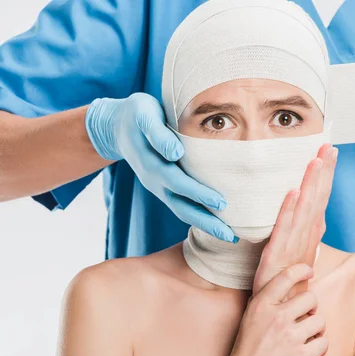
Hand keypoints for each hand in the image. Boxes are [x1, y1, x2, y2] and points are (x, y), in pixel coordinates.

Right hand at [85, 93, 235, 240]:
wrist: (118, 125)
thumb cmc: (137, 115)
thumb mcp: (144, 115)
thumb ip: (158, 134)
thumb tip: (175, 153)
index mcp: (151, 164)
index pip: (178, 183)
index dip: (199, 194)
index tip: (221, 203)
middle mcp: (155, 181)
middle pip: (182, 207)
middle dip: (206, 222)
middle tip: (231, 235)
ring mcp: (158, 188)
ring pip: (182, 211)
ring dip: (205, 225)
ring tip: (230, 237)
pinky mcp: (164, 189)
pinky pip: (182, 207)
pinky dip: (199, 218)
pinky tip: (218, 225)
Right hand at [224, 263, 327, 355]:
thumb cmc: (247, 353)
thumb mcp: (250, 320)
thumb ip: (267, 303)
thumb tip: (287, 285)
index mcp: (261, 305)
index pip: (286, 276)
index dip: (301, 270)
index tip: (309, 271)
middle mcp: (276, 317)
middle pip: (310, 298)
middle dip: (311, 308)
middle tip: (305, 318)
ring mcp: (290, 337)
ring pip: (320, 320)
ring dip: (317, 329)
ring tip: (306, 337)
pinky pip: (324, 342)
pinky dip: (320, 348)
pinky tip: (310, 352)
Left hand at [254, 144, 337, 294]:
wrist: (279, 312)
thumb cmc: (289, 283)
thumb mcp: (302, 256)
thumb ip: (310, 235)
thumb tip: (319, 217)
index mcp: (310, 235)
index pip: (321, 199)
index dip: (327, 176)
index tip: (331, 152)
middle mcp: (306, 237)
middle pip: (318, 199)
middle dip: (324, 172)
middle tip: (329, 147)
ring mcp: (292, 245)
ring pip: (305, 209)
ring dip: (311, 184)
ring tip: (316, 160)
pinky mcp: (277, 255)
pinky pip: (284, 228)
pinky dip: (290, 209)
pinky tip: (294, 191)